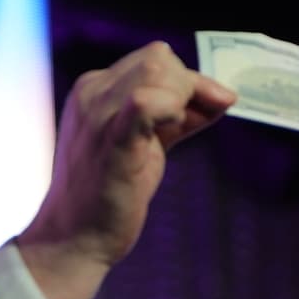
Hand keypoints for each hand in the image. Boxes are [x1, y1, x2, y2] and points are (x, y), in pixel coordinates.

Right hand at [16, 42, 235, 298]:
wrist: (76, 238)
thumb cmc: (110, 193)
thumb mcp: (146, 143)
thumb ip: (176, 116)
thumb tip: (223, 97)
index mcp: (95, 90)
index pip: (152, 60)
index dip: (186, 80)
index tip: (204, 109)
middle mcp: (92, 93)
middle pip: (159, 59)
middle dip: (189, 86)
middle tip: (192, 124)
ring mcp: (100, 115)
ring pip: (157, 70)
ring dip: (183, 98)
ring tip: (176, 132)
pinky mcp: (113, 141)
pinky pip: (145, 103)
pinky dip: (170, 107)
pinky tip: (176, 125)